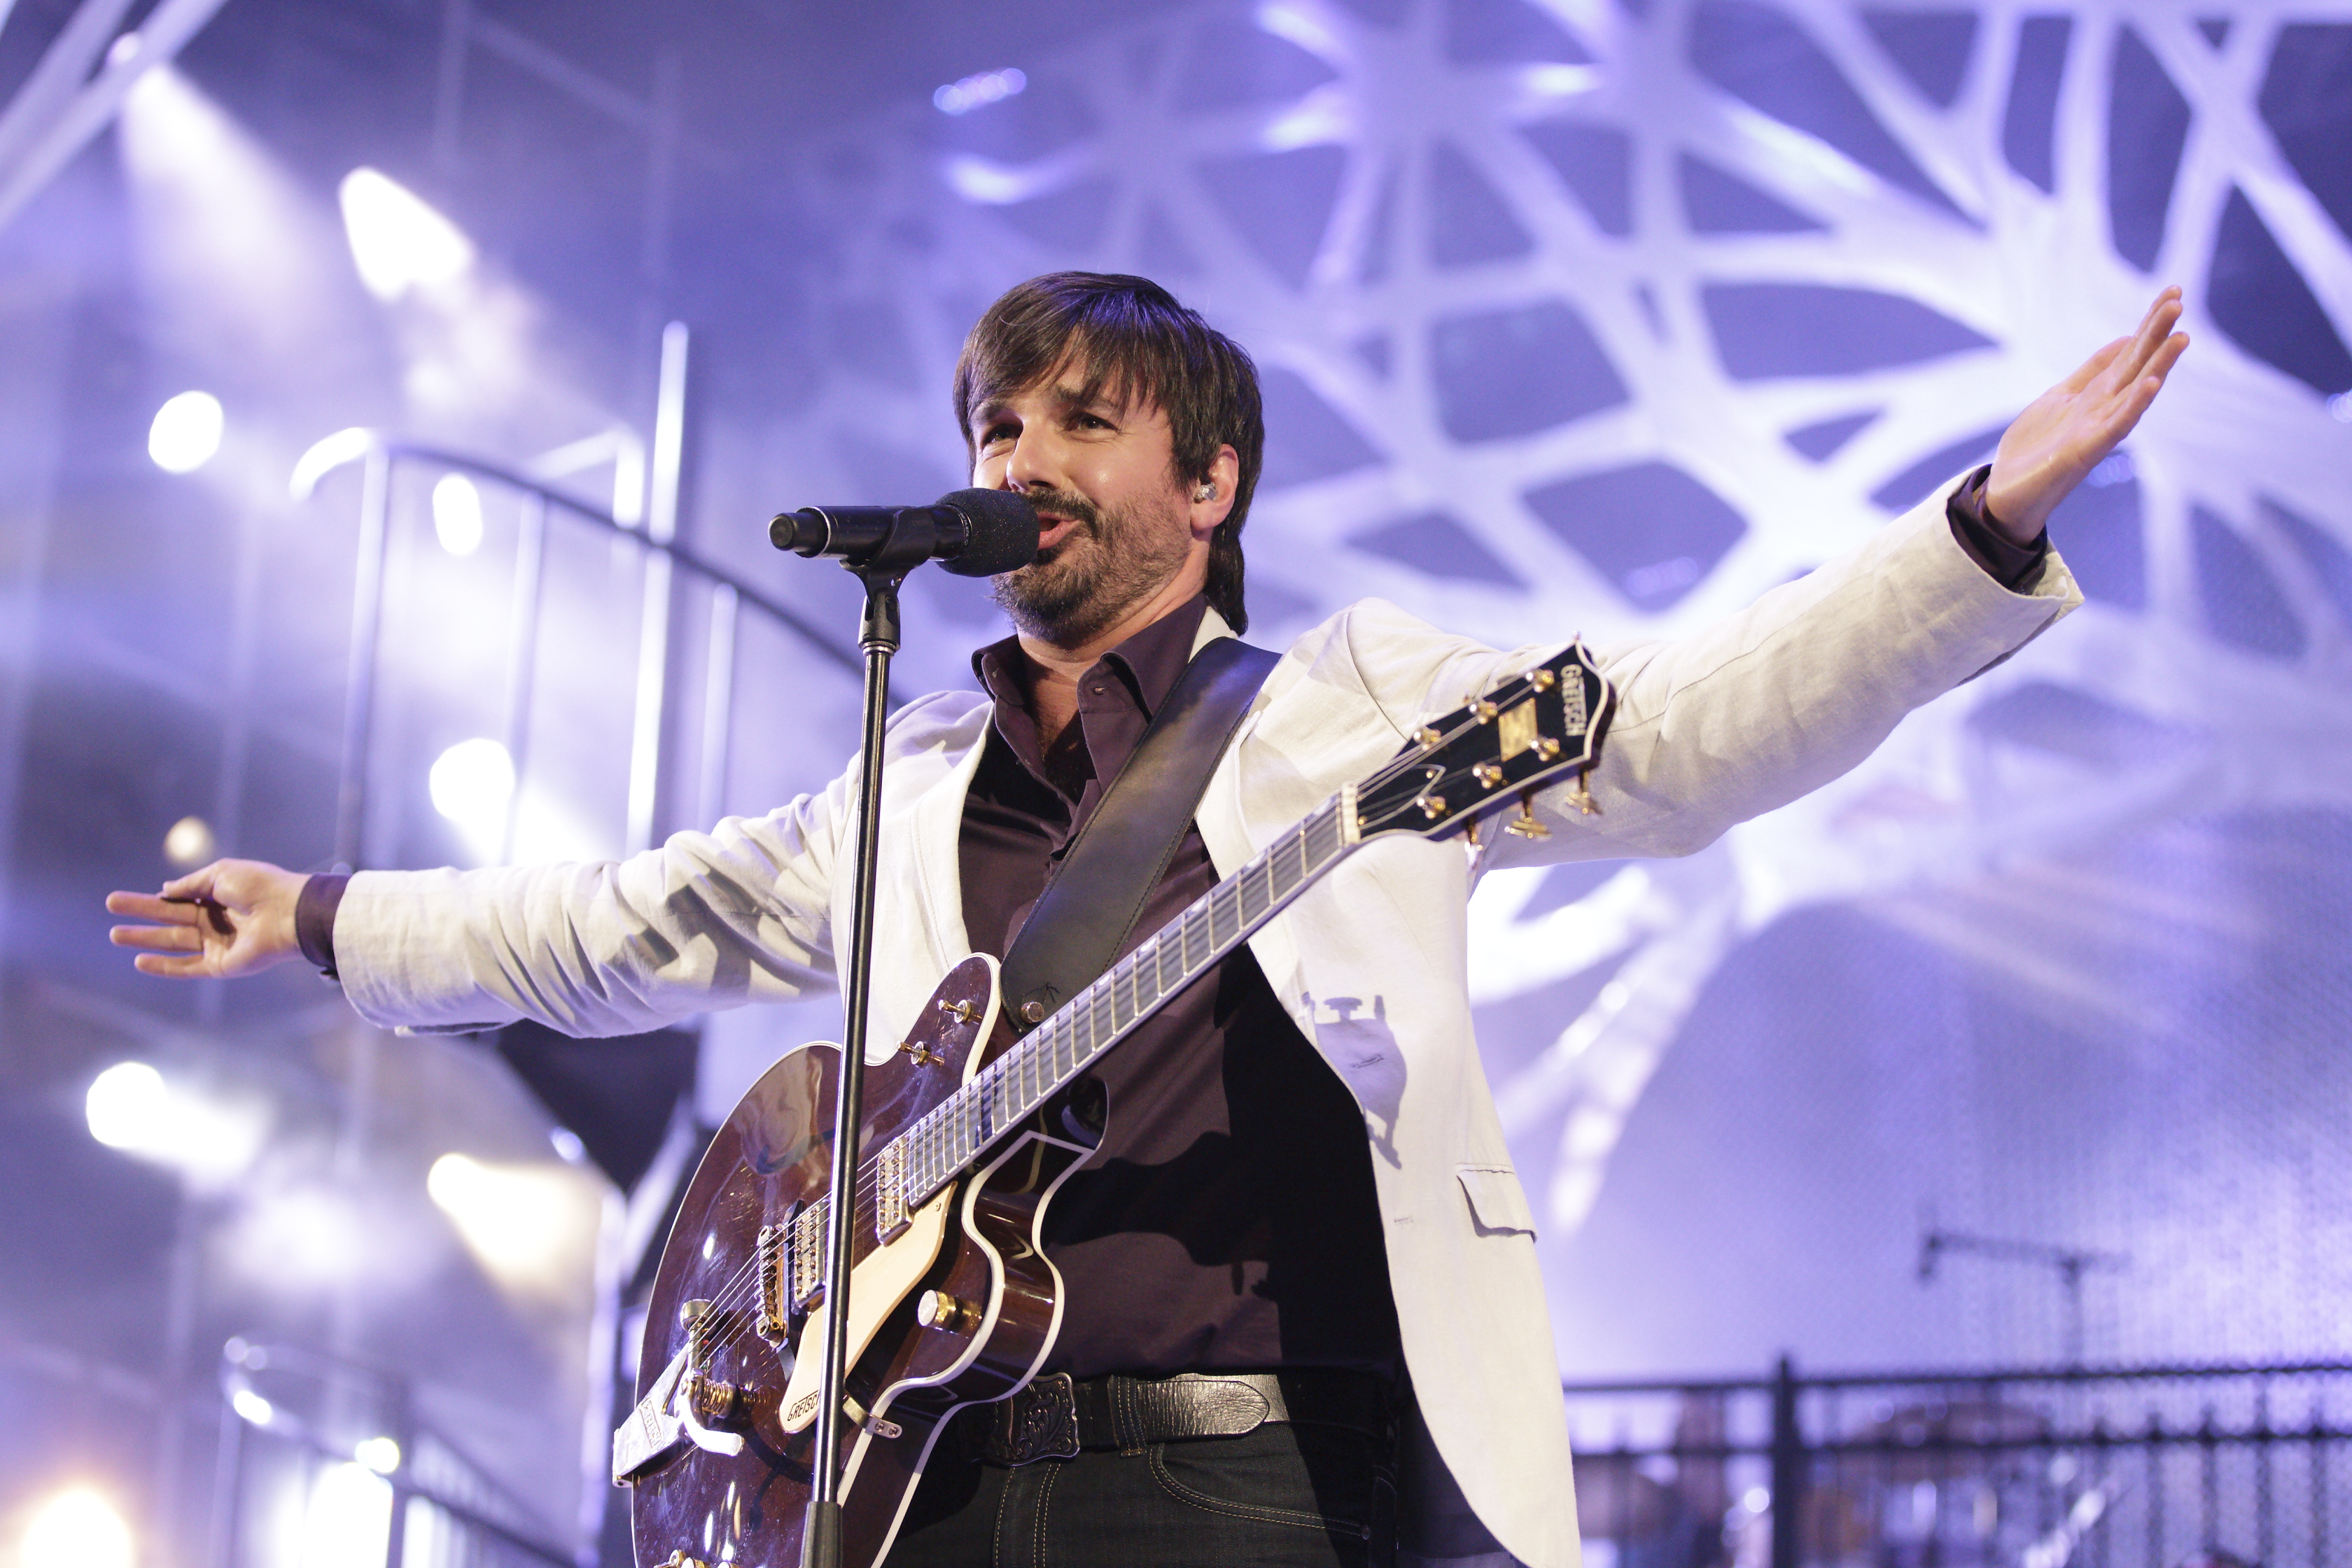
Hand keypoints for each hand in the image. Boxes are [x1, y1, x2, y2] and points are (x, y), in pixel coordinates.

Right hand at [106, 859, 307, 978]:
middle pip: (170, 918)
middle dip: (139, 914)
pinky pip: (187, 967)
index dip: (155, 898)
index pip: (180, 899)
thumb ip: (190, 884)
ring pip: (172, 942)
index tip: (129, 897)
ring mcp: (218, 944)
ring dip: (143, 939)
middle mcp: (216, 921)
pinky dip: (164, 966)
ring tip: (114, 934)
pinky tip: (140, 961)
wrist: (287, 913)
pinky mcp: (221, 965)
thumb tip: (164, 890)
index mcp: (218, 897)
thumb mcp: (220, 874)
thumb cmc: (259, 887)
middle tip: (111, 907)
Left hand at [1985, 286, 2189, 543]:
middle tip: (2178, 297)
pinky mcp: (2086, 451)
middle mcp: (2105, 408)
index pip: (2130, 351)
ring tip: (2182, 337)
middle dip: (2156, 333)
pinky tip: (2152, 383)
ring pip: (2135, 392)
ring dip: (2159, 366)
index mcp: (2098, 393)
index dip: (2148, 323)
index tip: (2171, 292)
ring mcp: (2098, 429)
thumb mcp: (2061, 397)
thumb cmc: (2036, 447)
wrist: (2007, 492)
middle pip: (2136, 364)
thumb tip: (2125, 339)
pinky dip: (2134, 404)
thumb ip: (2092, 372)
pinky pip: (2116, 425)